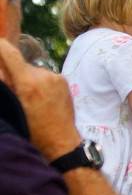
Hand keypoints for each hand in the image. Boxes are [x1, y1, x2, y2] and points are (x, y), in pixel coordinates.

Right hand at [0, 39, 80, 160]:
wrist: (62, 141)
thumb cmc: (34, 131)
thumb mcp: (13, 109)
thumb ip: (6, 85)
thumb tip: (2, 70)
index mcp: (28, 83)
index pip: (9, 53)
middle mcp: (44, 76)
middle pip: (20, 65)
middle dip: (14, 74)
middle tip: (15, 92)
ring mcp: (56, 77)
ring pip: (33, 71)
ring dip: (28, 80)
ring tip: (30, 100)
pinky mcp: (63, 80)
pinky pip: (45, 76)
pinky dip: (40, 83)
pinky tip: (42, 99)